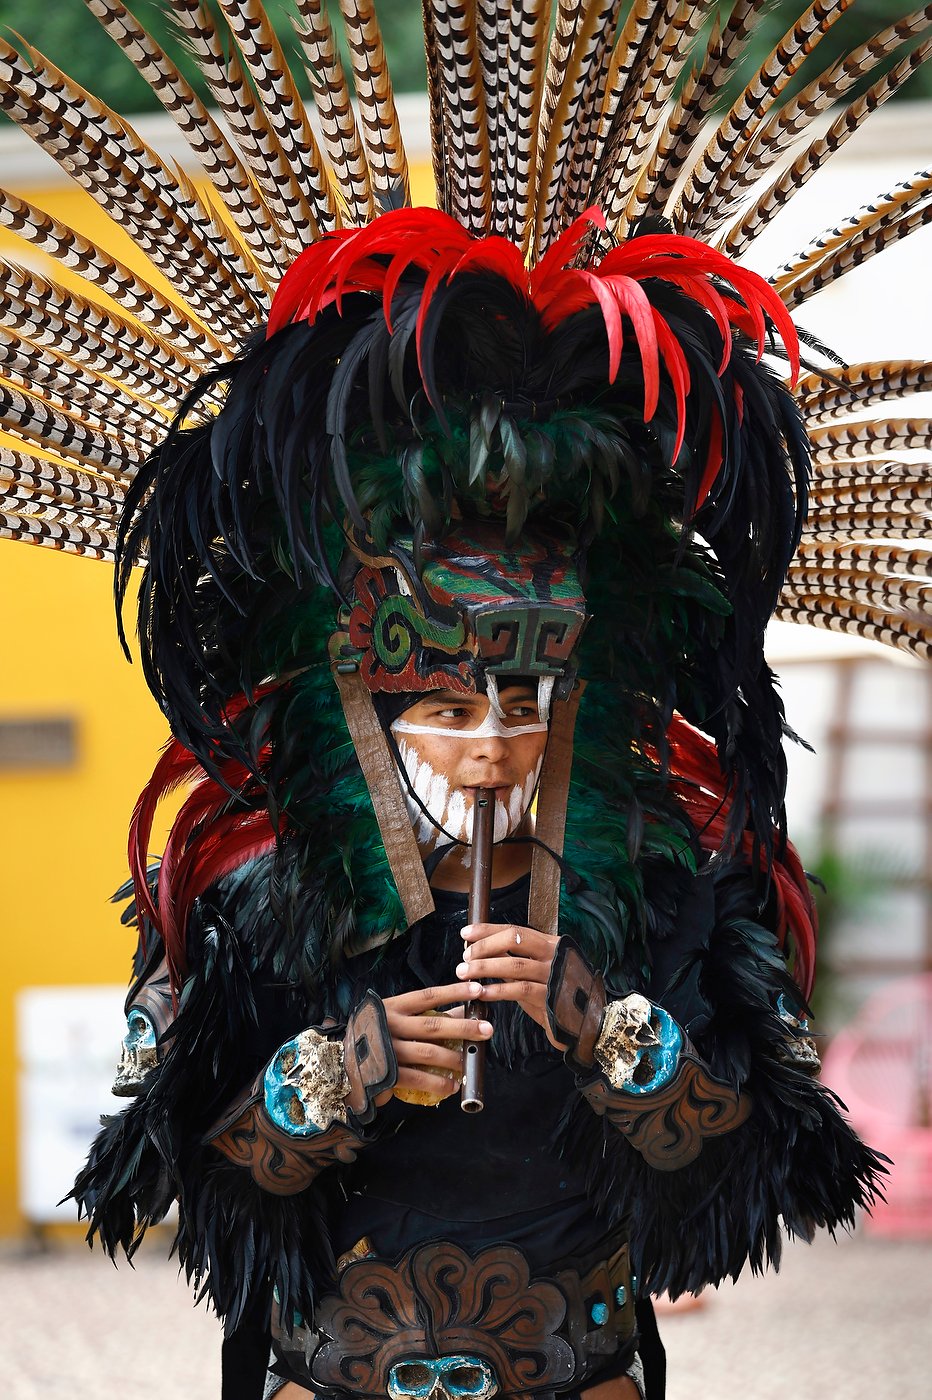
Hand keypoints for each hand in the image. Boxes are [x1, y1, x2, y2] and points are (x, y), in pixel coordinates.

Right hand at [379, 982, 492, 1103]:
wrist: (338, 1064)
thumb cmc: (373, 1036)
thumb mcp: (391, 1017)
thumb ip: (420, 1015)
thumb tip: (461, 1013)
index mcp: (392, 1007)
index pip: (428, 996)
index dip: (454, 992)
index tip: (477, 989)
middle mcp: (390, 1025)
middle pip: (434, 1026)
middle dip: (464, 1028)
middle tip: (487, 1030)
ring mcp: (388, 1050)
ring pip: (429, 1054)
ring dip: (454, 1059)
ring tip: (469, 1063)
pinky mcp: (387, 1074)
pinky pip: (419, 1079)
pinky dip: (439, 1084)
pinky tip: (452, 1086)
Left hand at [457, 924, 567, 1050]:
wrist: (586, 1025)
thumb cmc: (556, 996)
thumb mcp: (535, 973)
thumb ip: (513, 960)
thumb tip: (480, 949)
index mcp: (552, 944)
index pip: (516, 930)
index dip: (488, 930)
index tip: (465, 933)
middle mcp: (555, 955)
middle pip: (515, 939)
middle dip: (485, 946)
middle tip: (464, 956)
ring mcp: (554, 975)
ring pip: (514, 964)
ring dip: (485, 968)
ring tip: (464, 973)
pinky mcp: (551, 998)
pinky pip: (519, 990)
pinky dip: (497, 990)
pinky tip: (481, 993)